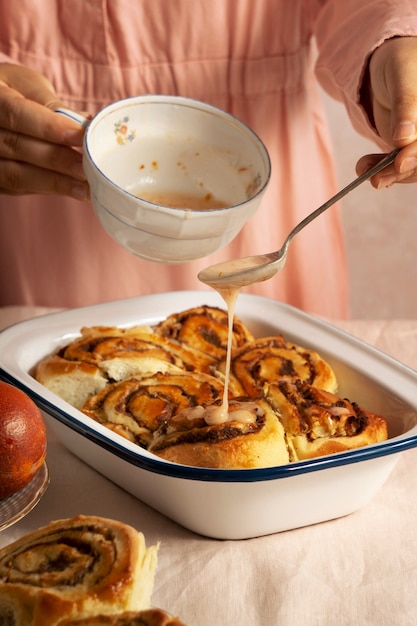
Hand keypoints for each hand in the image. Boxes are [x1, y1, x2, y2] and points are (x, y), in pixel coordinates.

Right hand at [0, 63, 88, 198]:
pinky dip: (49, 188)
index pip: (17, 115)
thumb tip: (83, 122)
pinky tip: (74, 190)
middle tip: (89, 168)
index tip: (80, 137)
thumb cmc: (12, 91)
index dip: (49, 128)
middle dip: (58, 160)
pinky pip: (20, 187)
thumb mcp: (27, 85)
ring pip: (17, 174)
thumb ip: (50, 104)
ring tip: (87, 187)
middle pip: (18, 148)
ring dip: (56, 182)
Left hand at [356, 37, 416, 187]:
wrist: (388, 65)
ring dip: (388, 174)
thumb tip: (404, 138)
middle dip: (403, 171)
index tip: (401, 163)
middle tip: (376, 178)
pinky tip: (364, 168)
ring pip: (413, 167)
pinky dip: (381, 169)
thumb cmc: (400, 61)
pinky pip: (399, 166)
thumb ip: (406, 104)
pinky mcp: (409, 148)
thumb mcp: (402, 75)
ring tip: (363, 170)